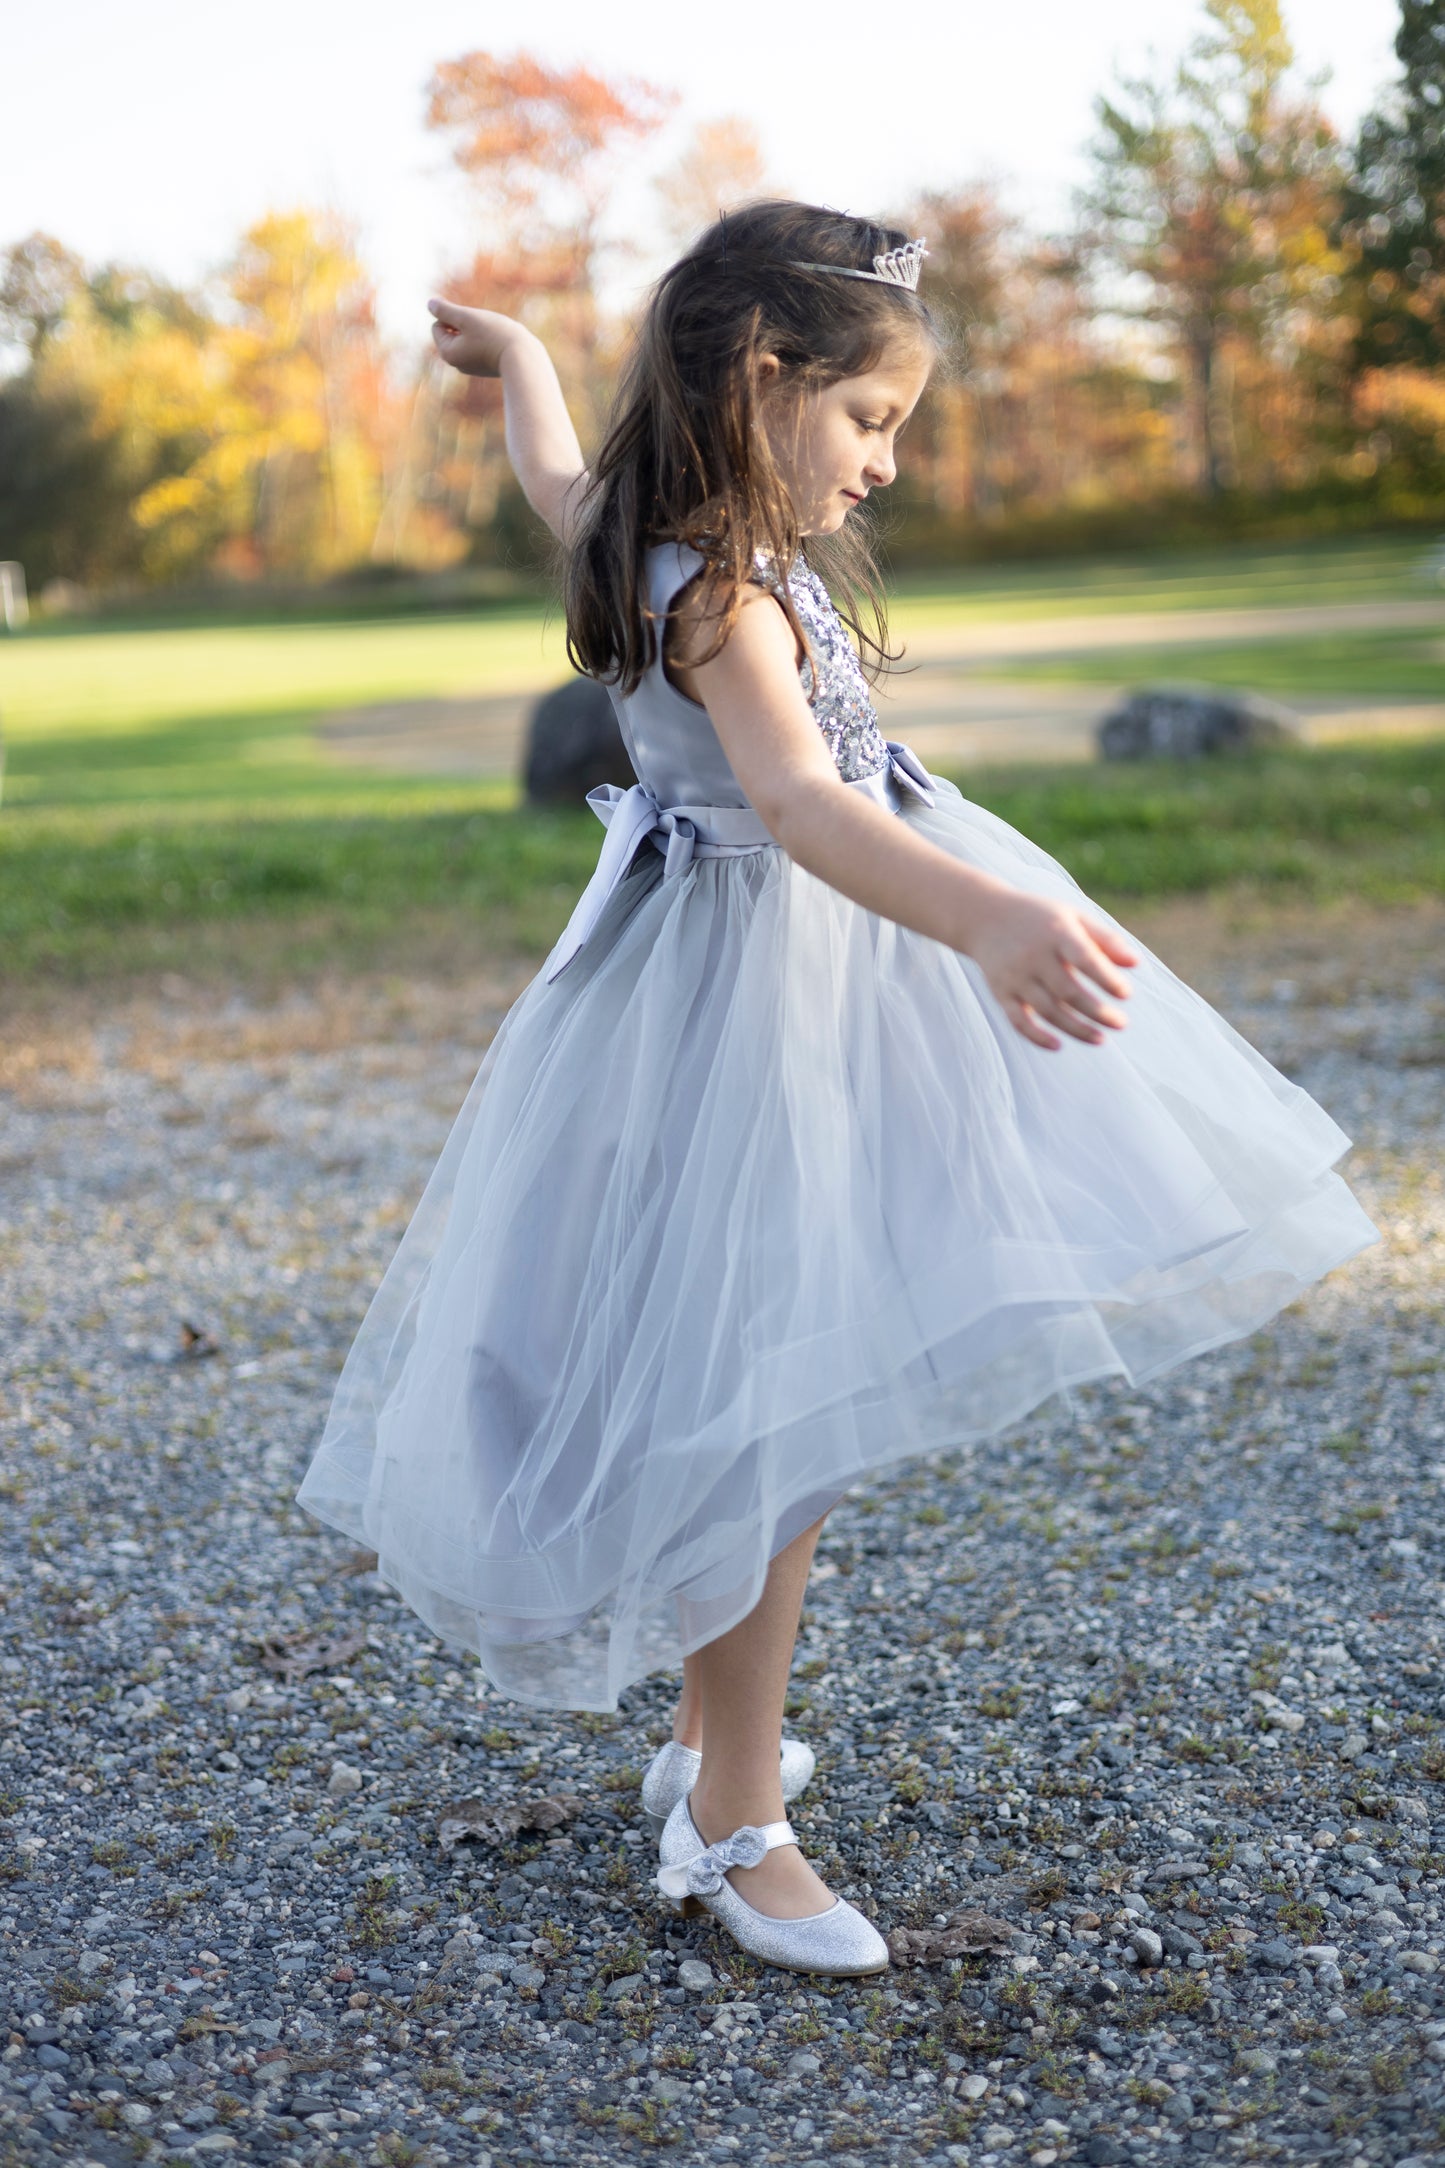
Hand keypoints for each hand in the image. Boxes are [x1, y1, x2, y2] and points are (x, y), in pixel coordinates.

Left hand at [427, 296, 531, 377]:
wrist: (524, 358)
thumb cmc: (495, 335)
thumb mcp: (467, 317)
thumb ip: (445, 310)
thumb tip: (430, 303)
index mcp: (448, 353)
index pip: (438, 325)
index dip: (454, 317)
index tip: (472, 323)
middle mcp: (457, 364)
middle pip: (452, 331)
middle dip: (465, 324)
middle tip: (483, 329)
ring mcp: (471, 367)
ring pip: (467, 337)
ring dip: (477, 330)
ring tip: (493, 337)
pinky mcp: (485, 367)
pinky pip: (479, 346)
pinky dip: (487, 340)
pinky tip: (500, 345)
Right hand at [966, 889, 1137, 1050]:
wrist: (983, 917)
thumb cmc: (1039, 918)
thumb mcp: (1073, 917)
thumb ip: (1105, 939)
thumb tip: (1136, 964)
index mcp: (1056, 932)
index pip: (1085, 958)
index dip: (1107, 979)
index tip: (1126, 994)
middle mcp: (1033, 955)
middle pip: (1068, 991)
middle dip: (1097, 1012)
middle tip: (1121, 1024)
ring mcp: (1015, 976)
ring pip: (1047, 1010)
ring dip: (1076, 1029)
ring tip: (1101, 1039)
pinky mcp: (1001, 992)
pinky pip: (1018, 1020)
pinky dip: (1036, 1036)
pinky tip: (1058, 1045)